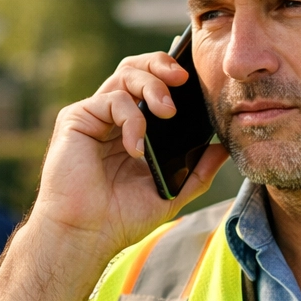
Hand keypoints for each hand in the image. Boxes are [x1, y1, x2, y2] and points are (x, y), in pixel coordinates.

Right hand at [31, 53, 229, 263]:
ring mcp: (93, 117)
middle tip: (183, 78)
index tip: (196, 82)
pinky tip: (136, 148)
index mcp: (130, 129)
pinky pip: (111, 100)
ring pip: (125, 74)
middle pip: (136, 68)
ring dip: (152, 85)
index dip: (171, 76)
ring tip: (167, 111)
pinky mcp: (76, 119)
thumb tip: (223, 150)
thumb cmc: (118, 219)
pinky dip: (131, 119)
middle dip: (162, 64)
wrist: (85, 236)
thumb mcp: (169, 193)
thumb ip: (196, 172)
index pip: (151, 85)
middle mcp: (111, 118)